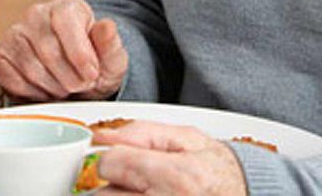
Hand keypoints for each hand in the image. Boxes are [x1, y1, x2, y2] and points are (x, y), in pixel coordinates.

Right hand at [0, 0, 126, 100]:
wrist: (75, 77)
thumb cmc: (93, 64)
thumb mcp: (112, 58)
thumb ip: (110, 44)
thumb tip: (106, 26)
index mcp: (65, 7)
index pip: (65, 23)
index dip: (80, 55)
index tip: (92, 75)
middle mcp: (35, 14)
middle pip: (49, 52)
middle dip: (70, 78)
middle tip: (80, 84)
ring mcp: (14, 34)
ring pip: (31, 68)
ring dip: (53, 88)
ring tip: (65, 86)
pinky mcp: (0, 56)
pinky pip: (12, 80)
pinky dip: (33, 94)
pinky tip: (45, 89)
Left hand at [93, 121, 246, 195]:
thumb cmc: (218, 171)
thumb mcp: (187, 138)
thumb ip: (141, 133)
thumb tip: (103, 136)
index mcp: (175, 178)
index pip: (109, 163)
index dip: (111, 156)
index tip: (120, 158)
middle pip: (103, 195)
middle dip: (112, 183)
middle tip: (134, 180)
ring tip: (144, 191)